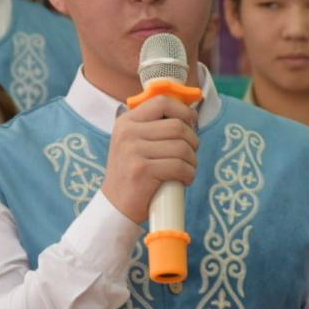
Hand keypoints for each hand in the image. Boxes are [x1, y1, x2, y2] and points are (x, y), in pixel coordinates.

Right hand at [102, 95, 198, 223]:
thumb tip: (188, 114)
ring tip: (187, 169)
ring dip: (192, 161)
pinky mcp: (142, 171)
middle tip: (190, 154)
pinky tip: (184, 180)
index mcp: (126, 122)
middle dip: (192, 141)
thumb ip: (152, 126)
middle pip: (177, 126)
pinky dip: (189, 174)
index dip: (183, 110)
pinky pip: (179, 166)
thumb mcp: (133, 142)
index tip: (192, 122)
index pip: (162, 103)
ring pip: (182, 147)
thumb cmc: (132, 173)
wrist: (116, 205)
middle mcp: (128, 132)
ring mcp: (133, 151)